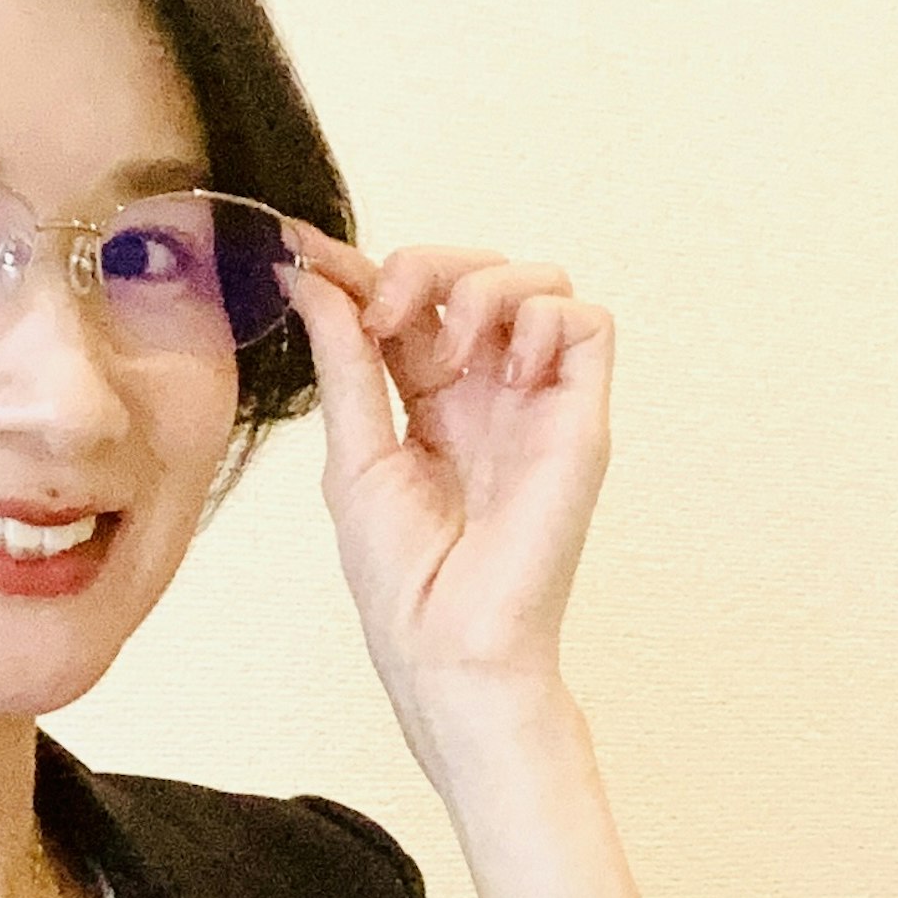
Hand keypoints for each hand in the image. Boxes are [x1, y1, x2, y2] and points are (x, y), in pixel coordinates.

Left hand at [279, 228, 612, 748]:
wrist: (451, 645)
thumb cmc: (405, 581)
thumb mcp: (353, 455)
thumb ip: (344, 361)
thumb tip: (312, 277)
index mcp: (429, 400)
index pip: (410, 299)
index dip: (363, 265)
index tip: (307, 252)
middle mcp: (487, 390)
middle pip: (475, 271)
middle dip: (426, 266)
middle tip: (388, 316)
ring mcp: (537, 401)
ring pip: (539, 281)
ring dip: (485, 288)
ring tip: (454, 350)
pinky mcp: (581, 418)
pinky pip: (589, 322)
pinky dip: (545, 321)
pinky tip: (507, 373)